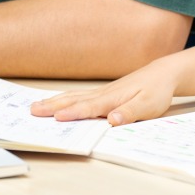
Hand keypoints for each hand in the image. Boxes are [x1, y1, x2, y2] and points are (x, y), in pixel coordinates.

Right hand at [30, 58, 180, 125]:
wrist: (162, 74)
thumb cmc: (156, 90)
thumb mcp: (149, 106)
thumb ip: (130, 113)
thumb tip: (112, 120)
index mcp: (112, 99)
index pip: (89, 108)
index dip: (73, 114)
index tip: (56, 118)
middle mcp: (103, 94)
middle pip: (74, 101)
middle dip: (53, 106)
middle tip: (32, 111)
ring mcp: (101, 92)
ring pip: (73, 97)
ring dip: (54, 102)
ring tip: (35, 106)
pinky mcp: (103, 93)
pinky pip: (78, 96)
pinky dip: (63, 98)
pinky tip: (56, 101)